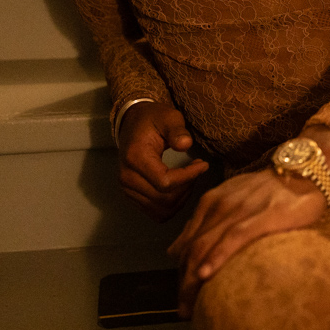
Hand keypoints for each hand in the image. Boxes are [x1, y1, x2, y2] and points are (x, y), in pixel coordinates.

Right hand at [116, 100, 209, 220]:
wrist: (132, 124)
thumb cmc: (153, 120)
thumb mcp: (169, 117)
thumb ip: (177, 130)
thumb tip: (186, 144)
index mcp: (135, 157)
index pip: (165, 182)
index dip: (189, 176)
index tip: (202, 163)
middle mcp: (127, 177)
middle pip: (165, 199)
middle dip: (188, 187)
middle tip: (198, 169)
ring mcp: (128, 189)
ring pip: (162, 210)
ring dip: (182, 198)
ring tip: (190, 178)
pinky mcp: (132, 196)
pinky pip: (156, 212)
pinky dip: (172, 204)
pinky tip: (180, 187)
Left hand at [165, 125, 329, 317]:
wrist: (305, 170)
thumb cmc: (270, 189)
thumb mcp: (230, 198)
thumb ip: (204, 222)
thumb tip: (174, 251)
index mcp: (210, 203)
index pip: (186, 244)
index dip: (180, 272)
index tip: (181, 296)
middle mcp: (219, 206)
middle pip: (191, 250)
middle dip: (183, 283)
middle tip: (184, 310)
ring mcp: (240, 210)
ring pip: (205, 246)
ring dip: (193, 279)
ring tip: (191, 306)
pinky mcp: (262, 216)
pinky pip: (233, 238)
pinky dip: (217, 256)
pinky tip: (207, 274)